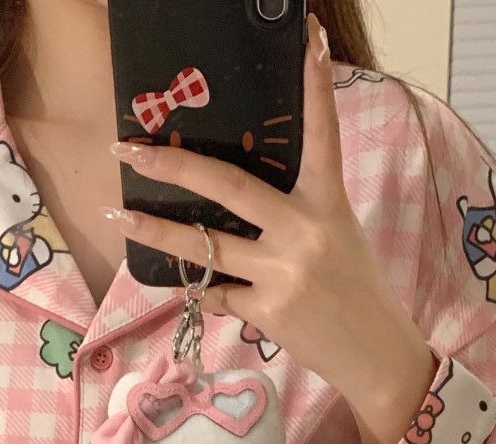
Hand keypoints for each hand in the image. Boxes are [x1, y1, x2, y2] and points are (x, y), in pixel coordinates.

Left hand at [106, 11, 439, 443]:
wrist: (377, 355)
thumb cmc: (355, 292)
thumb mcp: (338, 237)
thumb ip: (296, 214)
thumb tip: (237, 200)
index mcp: (329, 203)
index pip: (322, 134)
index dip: (315, 85)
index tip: (310, 37)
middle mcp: (304, 232)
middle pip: (228, 186)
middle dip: (173, 165)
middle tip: (129, 150)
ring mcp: (283, 273)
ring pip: (204, 245)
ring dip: (156, 231)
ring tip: (119, 218)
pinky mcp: (267, 312)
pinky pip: (216, 292)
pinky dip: (200, 286)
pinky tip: (184, 281)